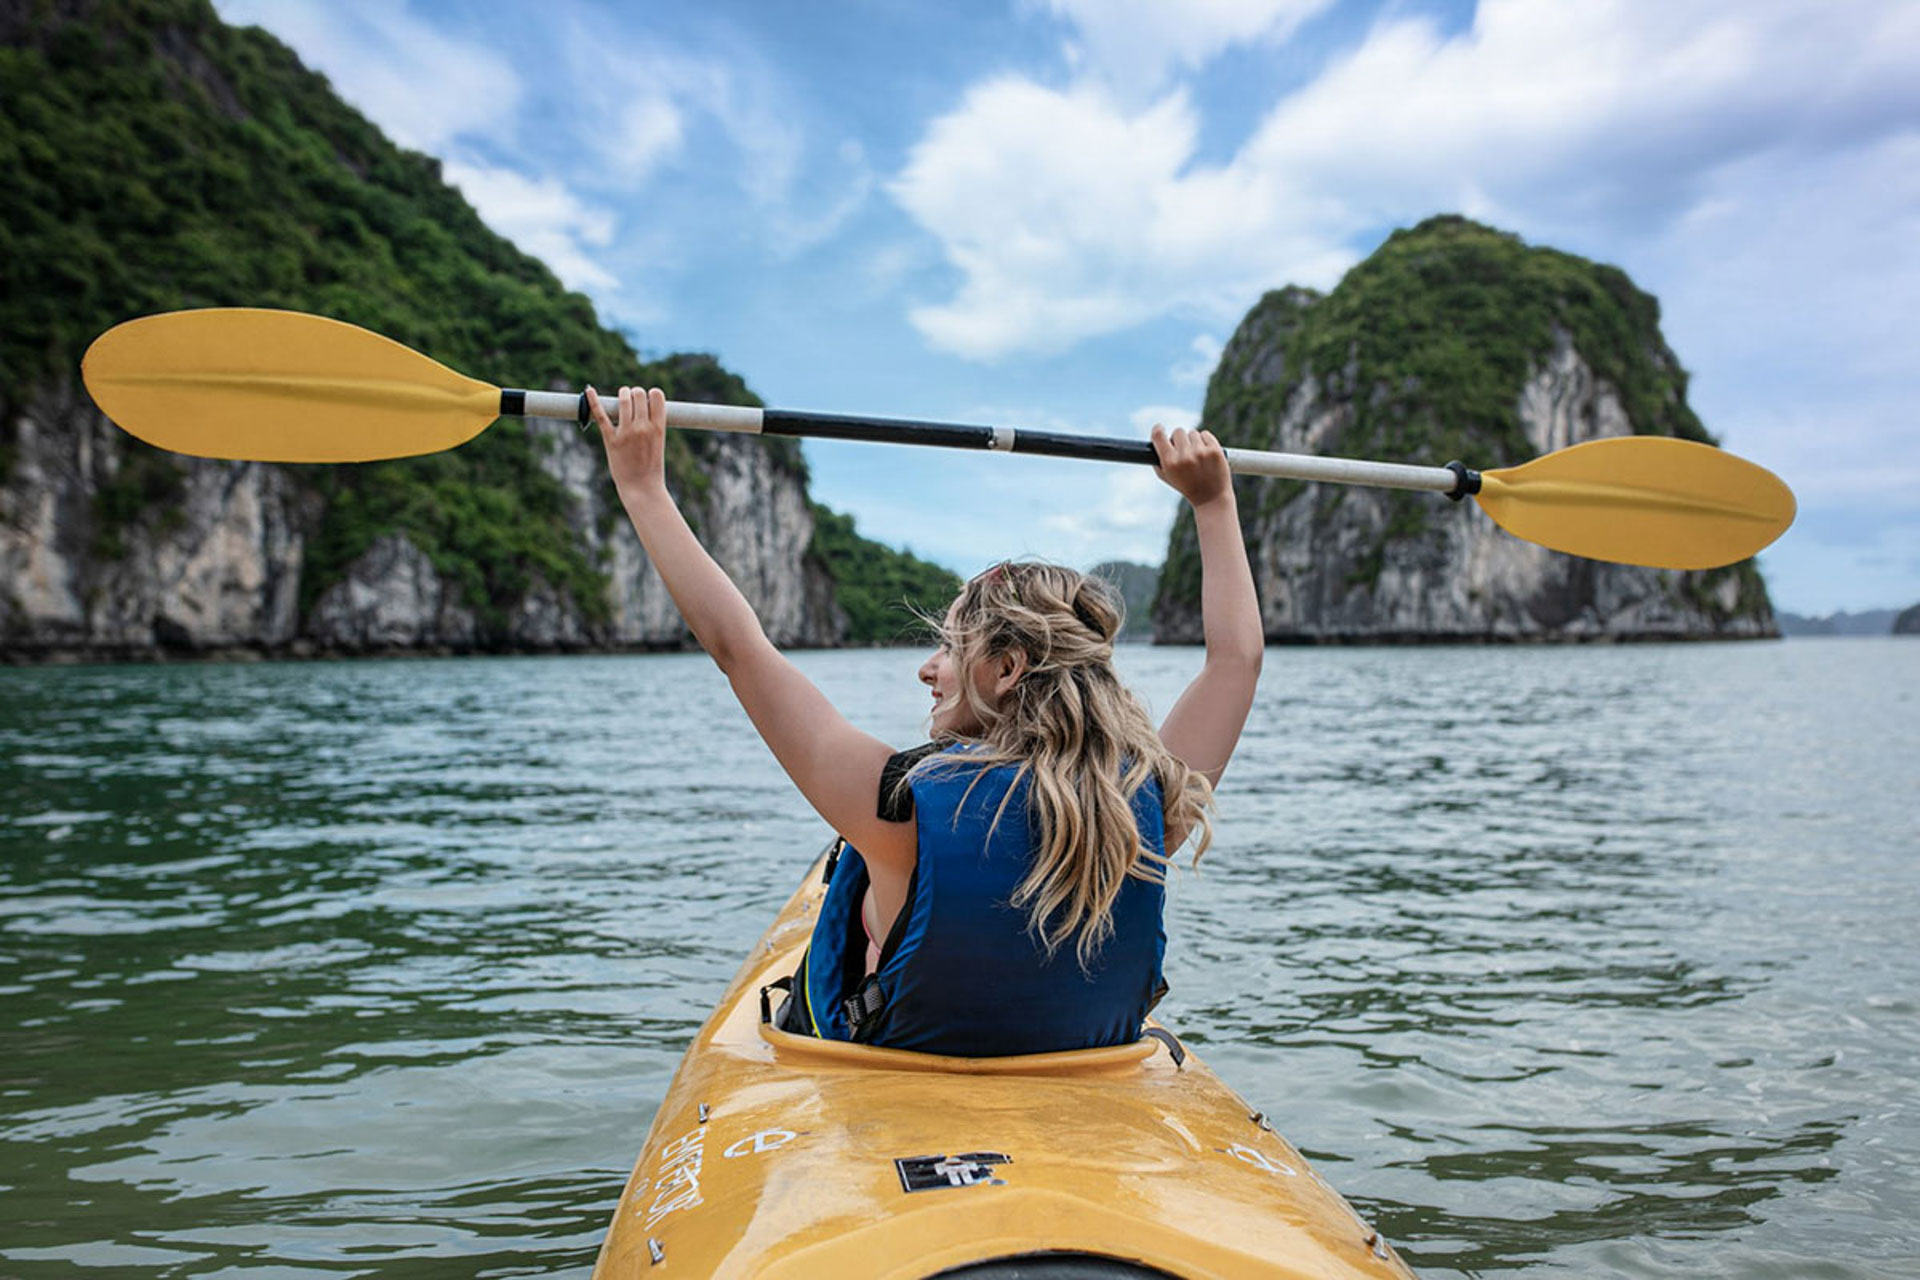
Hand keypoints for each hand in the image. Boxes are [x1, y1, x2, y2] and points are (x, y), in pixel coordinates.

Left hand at [591, 385, 668, 501]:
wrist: (642, 488)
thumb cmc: (651, 467)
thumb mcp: (658, 443)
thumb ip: (652, 425)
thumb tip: (643, 407)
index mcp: (658, 428)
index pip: (657, 395)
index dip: (651, 394)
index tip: (647, 403)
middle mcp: (643, 427)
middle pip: (639, 393)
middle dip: (635, 393)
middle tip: (632, 401)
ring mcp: (626, 432)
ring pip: (623, 399)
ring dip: (623, 394)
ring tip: (622, 397)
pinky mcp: (611, 439)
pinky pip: (601, 415)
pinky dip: (593, 401)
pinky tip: (589, 390)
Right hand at [1152, 424, 1231, 508]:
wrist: (1211, 498)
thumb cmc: (1187, 486)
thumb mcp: (1167, 477)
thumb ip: (1158, 459)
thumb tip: (1156, 439)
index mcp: (1170, 463)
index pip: (1159, 436)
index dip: (1158, 429)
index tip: (1159, 428)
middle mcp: (1185, 457)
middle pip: (1178, 431)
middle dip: (1179, 439)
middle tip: (1184, 450)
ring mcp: (1201, 453)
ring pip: (1193, 433)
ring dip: (1193, 441)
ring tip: (1197, 456)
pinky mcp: (1215, 450)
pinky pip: (1206, 434)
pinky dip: (1205, 441)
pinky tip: (1206, 453)